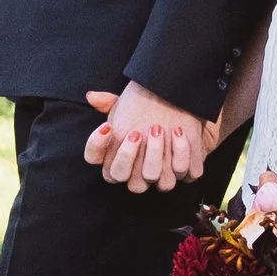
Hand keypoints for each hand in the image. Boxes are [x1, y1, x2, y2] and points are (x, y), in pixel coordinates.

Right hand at [81, 82, 210, 191]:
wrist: (184, 111)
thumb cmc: (150, 113)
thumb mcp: (130, 106)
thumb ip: (110, 102)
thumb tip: (92, 96)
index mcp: (114, 155)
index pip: (94, 158)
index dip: (97, 145)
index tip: (107, 126)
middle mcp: (132, 172)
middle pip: (118, 175)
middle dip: (126, 155)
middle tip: (136, 133)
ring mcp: (157, 177)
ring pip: (149, 179)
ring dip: (154, 156)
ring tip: (159, 129)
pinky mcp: (185, 173)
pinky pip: (181, 173)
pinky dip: (181, 154)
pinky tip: (180, 132)